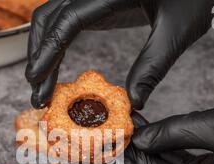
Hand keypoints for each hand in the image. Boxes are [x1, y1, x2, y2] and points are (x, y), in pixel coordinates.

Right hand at [26, 0, 213, 108]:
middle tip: (38, 93)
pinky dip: (55, 42)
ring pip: (52, 16)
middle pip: (50, 16)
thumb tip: (133, 103)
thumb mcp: (177, 31)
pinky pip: (65, 19)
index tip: (36, 80)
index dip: (48, 50)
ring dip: (42, 48)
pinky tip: (55, 65)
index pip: (68, 19)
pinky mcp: (96, 1)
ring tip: (41, 84)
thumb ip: (153, 65)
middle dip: (39, 54)